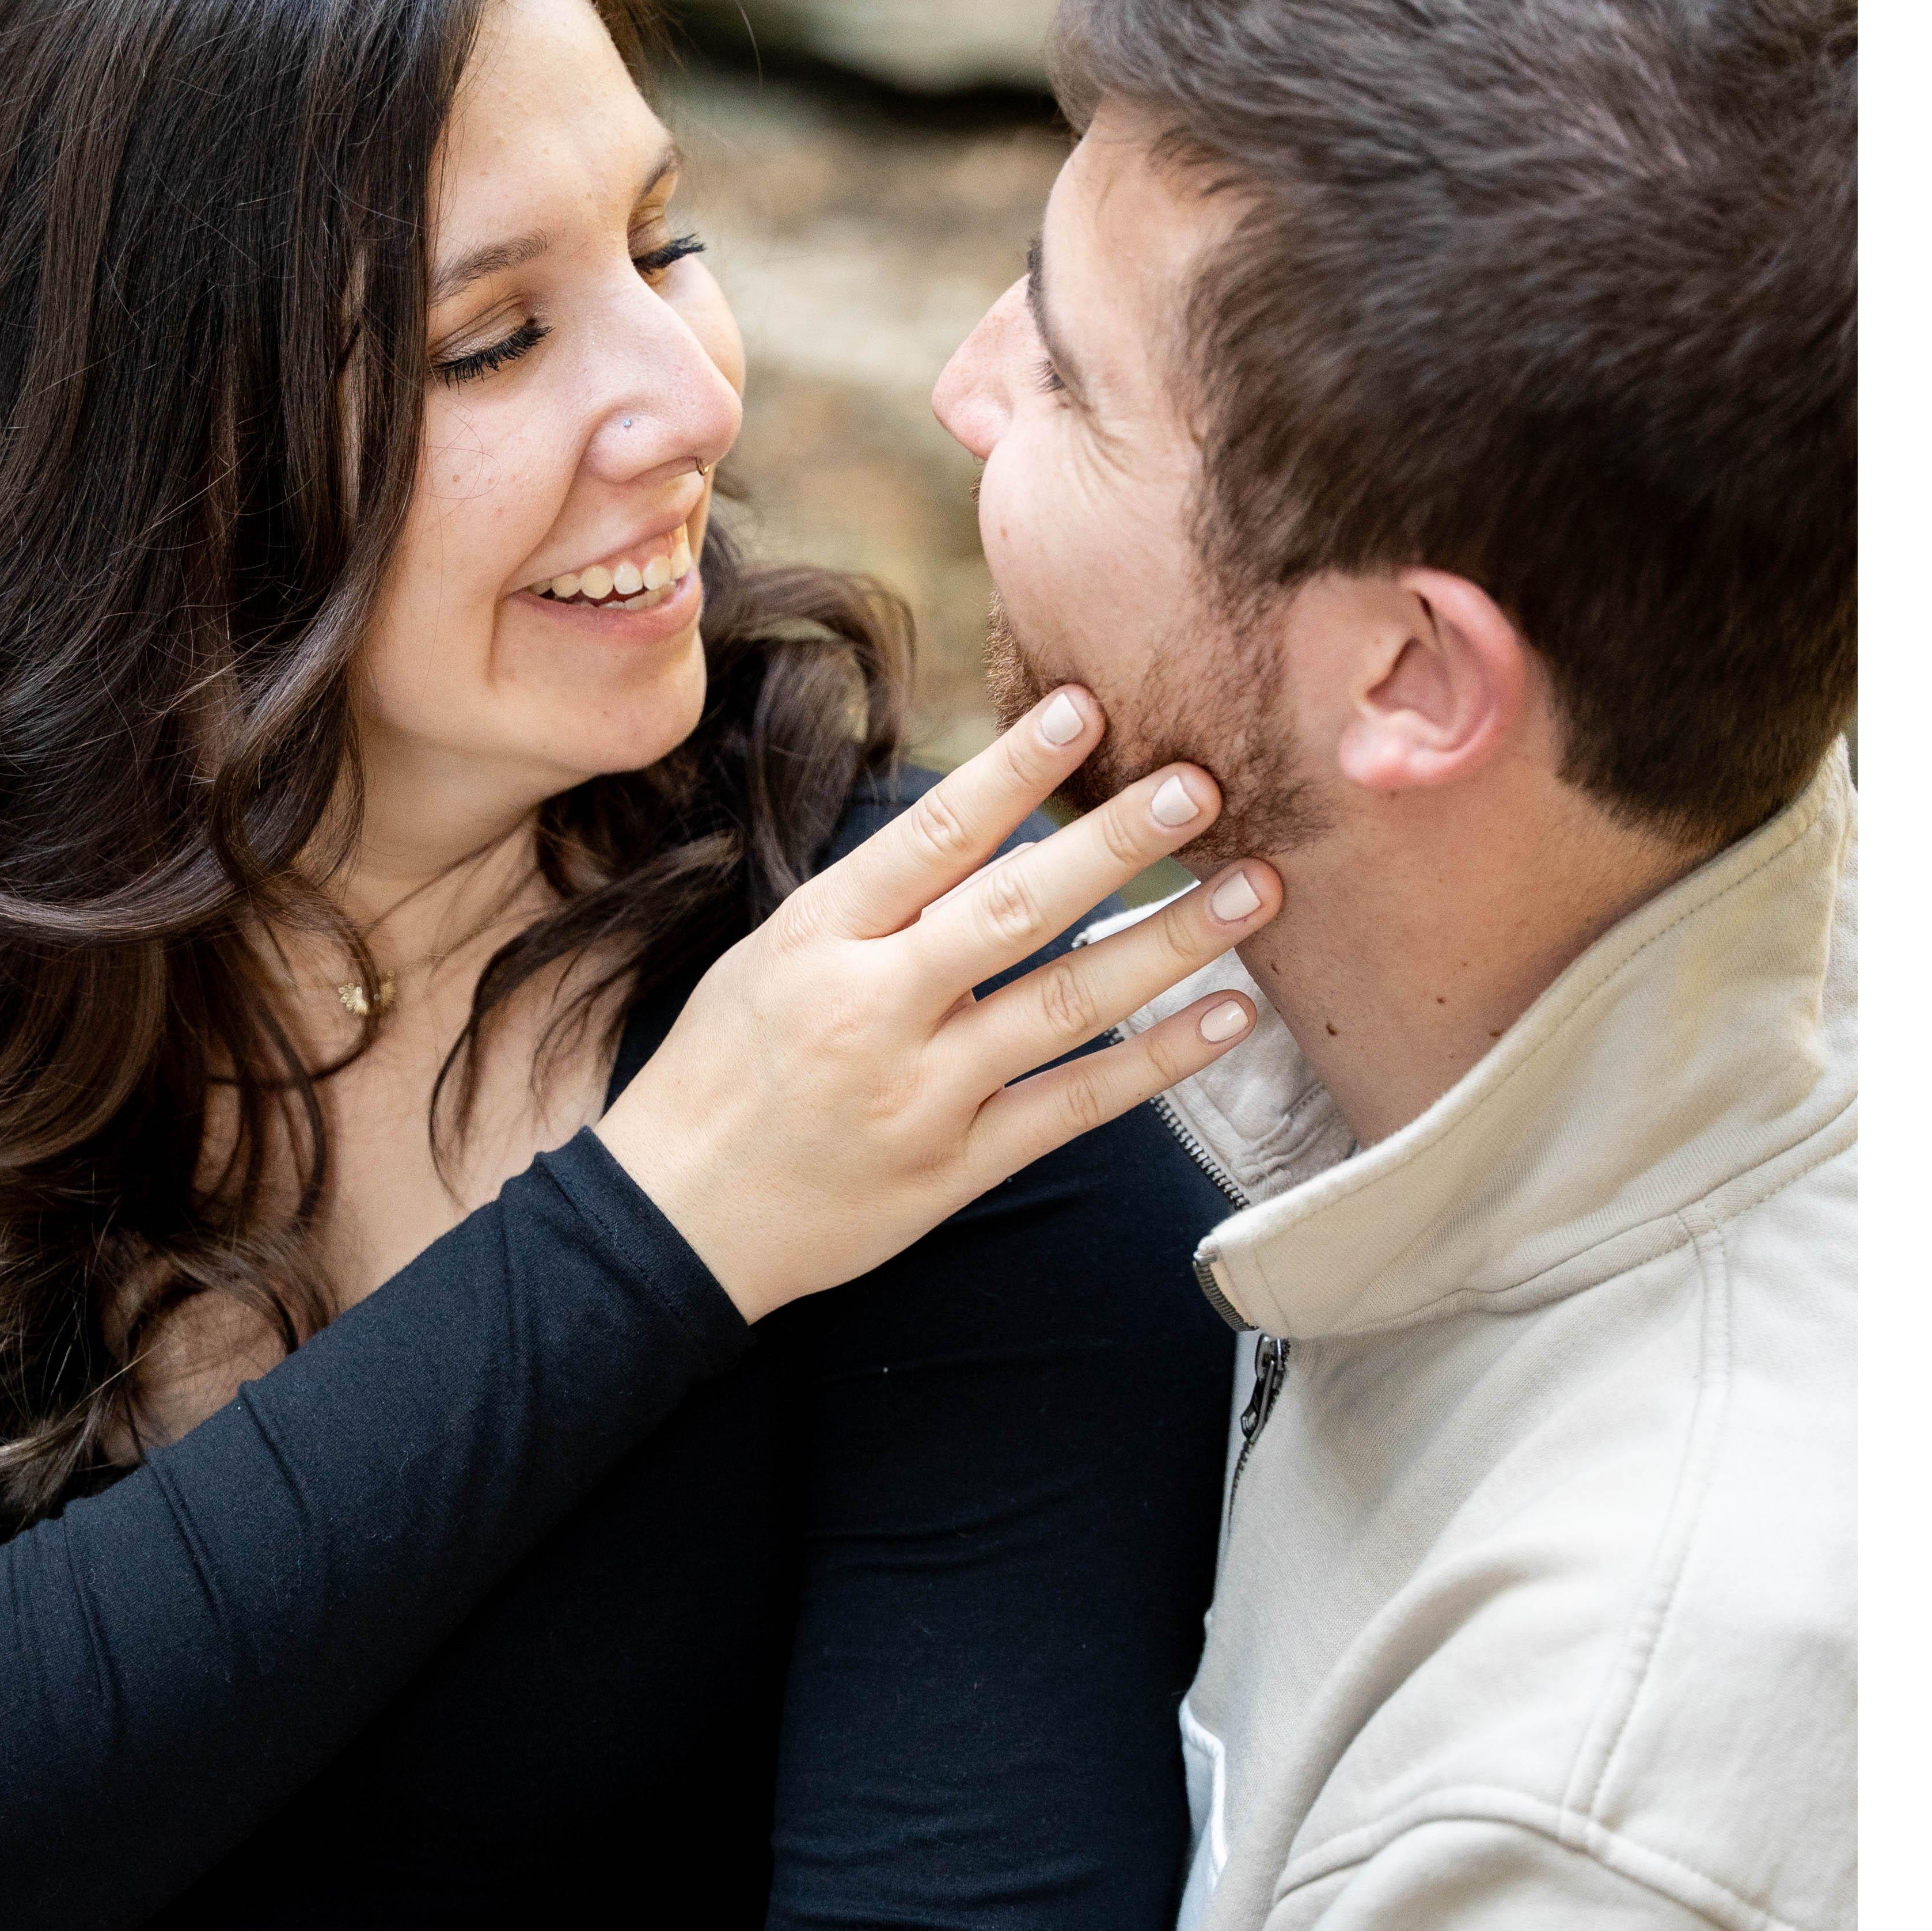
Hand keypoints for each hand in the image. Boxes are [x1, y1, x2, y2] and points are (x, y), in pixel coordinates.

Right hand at [593, 688, 1272, 1320]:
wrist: (675, 1222)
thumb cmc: (722, 1072)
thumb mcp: (769, 958)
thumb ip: (875, 902)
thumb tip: (1003, 830)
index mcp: (816, 942)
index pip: (930, 838)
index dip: (1014, 769)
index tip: (1087, 708)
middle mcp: (872, 1013)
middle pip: (1013, 912)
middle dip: (1116, 844)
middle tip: (1203, 788)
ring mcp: (921, 1096)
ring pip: (1066, 1006)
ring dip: (1170, 944)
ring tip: (1256, 893)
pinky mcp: (956, 1169)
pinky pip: (1076, 1106)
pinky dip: (1157, 1062)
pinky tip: (1226, 1017)